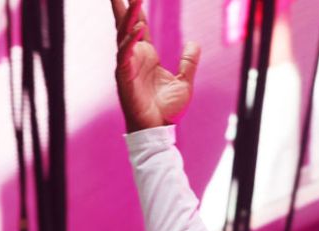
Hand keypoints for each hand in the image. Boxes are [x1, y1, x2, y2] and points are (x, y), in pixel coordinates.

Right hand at [111, 0, 200, 131]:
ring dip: (129, 17)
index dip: (137, 10)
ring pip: (124, 35)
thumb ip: (189, 62)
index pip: (140, 26)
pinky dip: (130, 41)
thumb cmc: (168, 109)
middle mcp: (135, 57)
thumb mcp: (184, 82)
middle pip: (126, 25)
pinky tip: (137, 29)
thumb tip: (195, 43)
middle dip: (123, 6)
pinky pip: (125, 54)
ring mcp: (127, 65)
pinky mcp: (124, 76)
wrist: (158, 129)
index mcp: (147, 56)